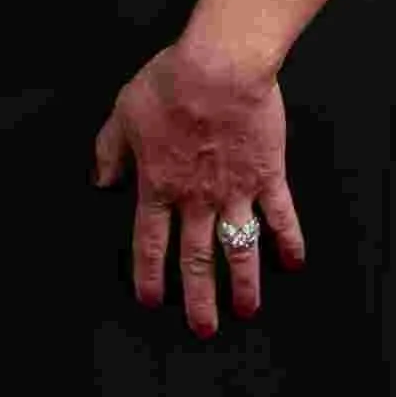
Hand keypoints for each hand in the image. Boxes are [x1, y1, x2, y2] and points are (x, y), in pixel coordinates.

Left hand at [90, 37, 304, 336]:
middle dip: (199, 298)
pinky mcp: (267, 176)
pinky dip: (289, 241)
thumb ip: (110, 150)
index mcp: (158, 185)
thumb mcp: (124, 112)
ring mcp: (235, 192)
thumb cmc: (171, 84)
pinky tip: (294, 263)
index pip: (150, 244)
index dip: (150, 276)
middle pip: (196, 260)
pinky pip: (280, 217)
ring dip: (243, 284)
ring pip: (238, 249)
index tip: (151, 301)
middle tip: (203, 329)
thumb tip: (102, 181)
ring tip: (247, 311)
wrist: (220, 67)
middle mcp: (196, 199)